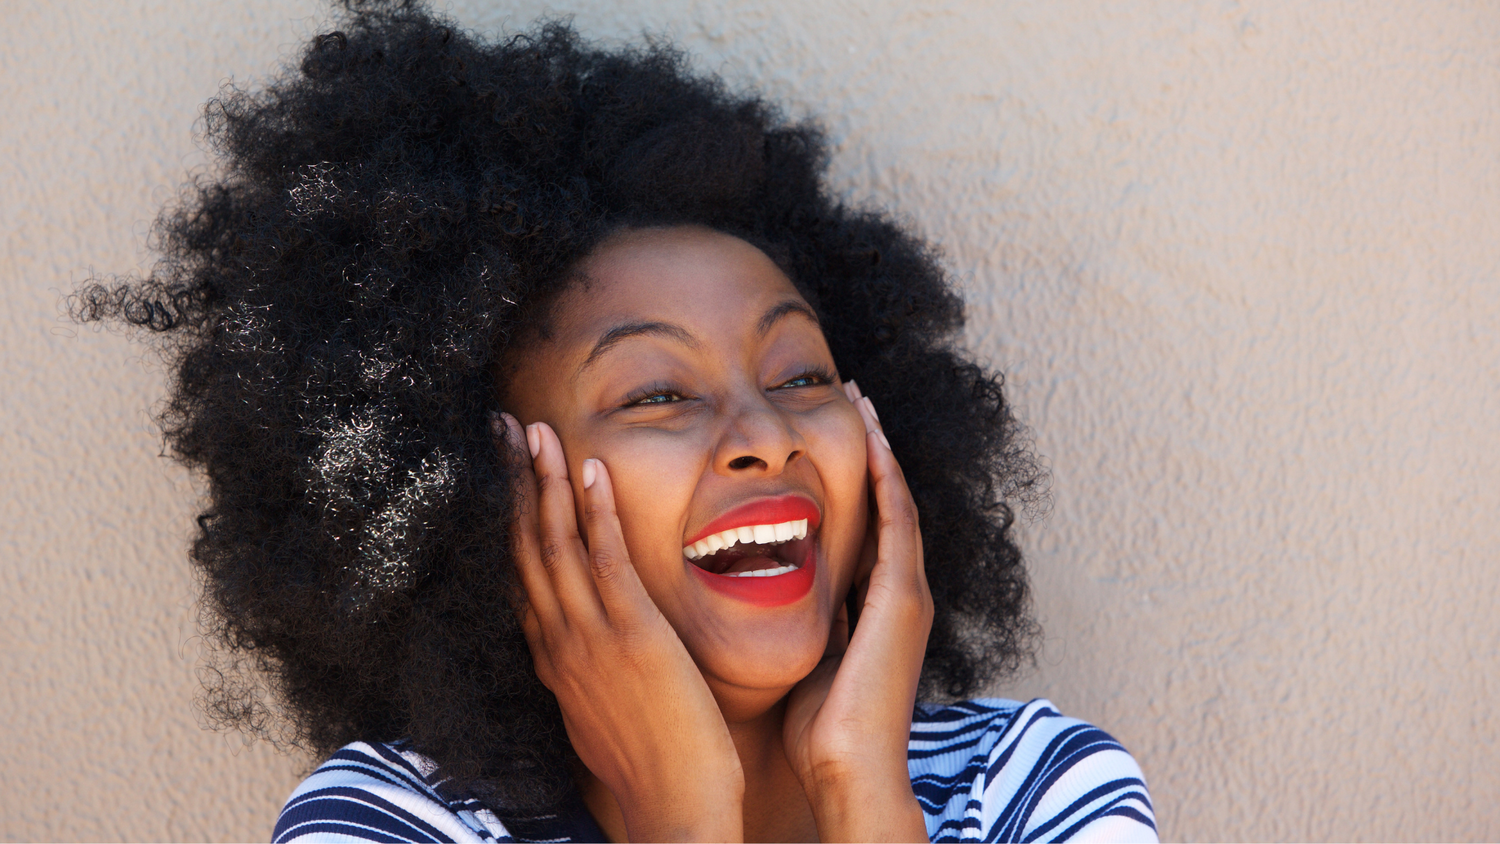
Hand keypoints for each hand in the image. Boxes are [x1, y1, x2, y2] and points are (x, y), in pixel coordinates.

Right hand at [496, 413, 744, 841]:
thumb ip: (584, 671)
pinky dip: (595, 512)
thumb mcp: (597, 710)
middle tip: (501, 425)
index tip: (502, 470)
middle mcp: (557, 639)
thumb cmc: (647, 765)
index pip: (519, 570)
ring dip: (544, 481)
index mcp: (551, 655)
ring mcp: (590, 636)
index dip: (507, 516)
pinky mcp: (633, 636)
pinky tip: (590, 469)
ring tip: (531, 429)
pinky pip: (606, 561)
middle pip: (524, 546)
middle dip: (512, 482)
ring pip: (555, 544)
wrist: (669, 808)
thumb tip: (579, 652)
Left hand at [782, 383, 933, 841]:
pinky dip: (888, 479)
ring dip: (881, 450)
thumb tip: (768, 600)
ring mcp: (908, 594)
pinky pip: (898, 523)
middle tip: (852, 397)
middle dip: (872, 450)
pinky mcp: (904, 599)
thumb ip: (804, 624)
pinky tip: (873, 440)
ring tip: (863, 402)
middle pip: (889, 502)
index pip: (867, 526)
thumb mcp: (809, 658)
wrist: (848, 768)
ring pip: (898, 502)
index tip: (828, 437)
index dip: (853, 480)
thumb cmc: (821, 730)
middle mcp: (899, 593)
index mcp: (876, 607)